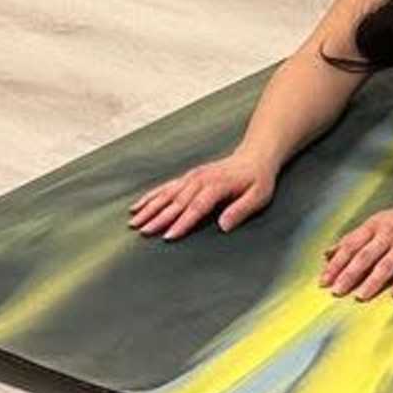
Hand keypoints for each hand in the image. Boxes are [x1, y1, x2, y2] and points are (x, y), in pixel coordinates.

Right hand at [131, 149, 279, 239]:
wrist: (254, 156)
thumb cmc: (258, 179)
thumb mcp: (259, 196)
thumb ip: (241, 210)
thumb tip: (224, 226)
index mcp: (217, 186)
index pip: (196, 207)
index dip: (182, 222)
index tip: (168, 236)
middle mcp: (200, 180)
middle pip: (176, 201)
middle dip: (158, 218)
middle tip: (143, 231)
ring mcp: (192, 177)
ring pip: (166, 194)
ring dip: (149, 208)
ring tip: (134, 222)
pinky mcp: (188, 177)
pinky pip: (165, 187)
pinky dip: (151, 196)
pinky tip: (138, 205)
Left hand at [323, 196, 392, 299]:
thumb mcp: (379, 224)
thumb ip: (354, 239)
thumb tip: (327, 253)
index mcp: (375, 225)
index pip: (350, 245)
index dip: (336, 263)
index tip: (323, 280)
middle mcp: (389, 233)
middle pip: (365, 256)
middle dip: (349, 274)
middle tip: (336, 291)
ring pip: (386, 265)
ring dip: (372, 282)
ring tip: (360, 296)